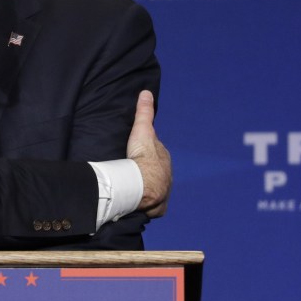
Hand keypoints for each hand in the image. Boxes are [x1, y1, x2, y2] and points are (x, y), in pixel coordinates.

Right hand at [127, 90, 171, 217]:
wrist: (142, 184)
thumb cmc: (142, 157)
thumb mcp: (142, 129)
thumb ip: (144, 112)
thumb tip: (147, 93)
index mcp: (164, 158)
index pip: (156, 153)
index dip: (147, 152)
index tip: (136, 154)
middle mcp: (167, 175)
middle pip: (157, 171)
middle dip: (148, 171)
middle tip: (132, 171)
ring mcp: (164, 192)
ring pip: (156, 188)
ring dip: (147, 188)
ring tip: (134, 188)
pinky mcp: (158, 207)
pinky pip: (153, 205)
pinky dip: (148, 204)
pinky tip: (139, 203)